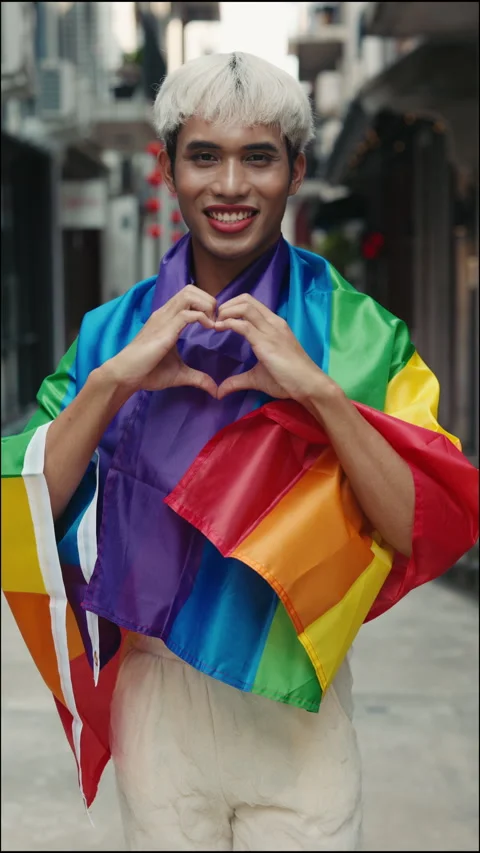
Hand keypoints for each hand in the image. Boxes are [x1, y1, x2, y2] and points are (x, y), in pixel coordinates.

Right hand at [103, 285, 217, 397]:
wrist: (126, 375)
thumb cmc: (147, 372)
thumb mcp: (179, 374)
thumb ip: (198, 378)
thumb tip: (214, 389)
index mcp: (167, 318)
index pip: (189, 296)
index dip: (206, 304)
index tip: (215, 323)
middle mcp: (165, 314)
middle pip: (191, 289)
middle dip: (209, 301)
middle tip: (216, 321)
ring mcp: (164, 319)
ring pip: (189, 295)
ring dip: (207, 306)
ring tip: (213, 324)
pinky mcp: (165, 329)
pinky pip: (187, 313)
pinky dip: (203, 317)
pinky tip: (209, 329)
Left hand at [214, 295, 335, 403]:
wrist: (309, 385)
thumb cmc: (288, 380)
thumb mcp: (258, 378)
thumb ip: (238, 381)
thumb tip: (220, 392)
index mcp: (274, 325)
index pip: (251, 304)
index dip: (232, 306)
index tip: (219, 318)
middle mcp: (273, 323)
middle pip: (246, 299)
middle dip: (226, 304)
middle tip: (214, 318)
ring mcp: (271, 330)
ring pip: (245, 307)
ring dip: (226, 311)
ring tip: (215, 322)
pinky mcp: (266, 341)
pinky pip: (244, 325)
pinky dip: (228, 323)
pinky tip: (219, 328)